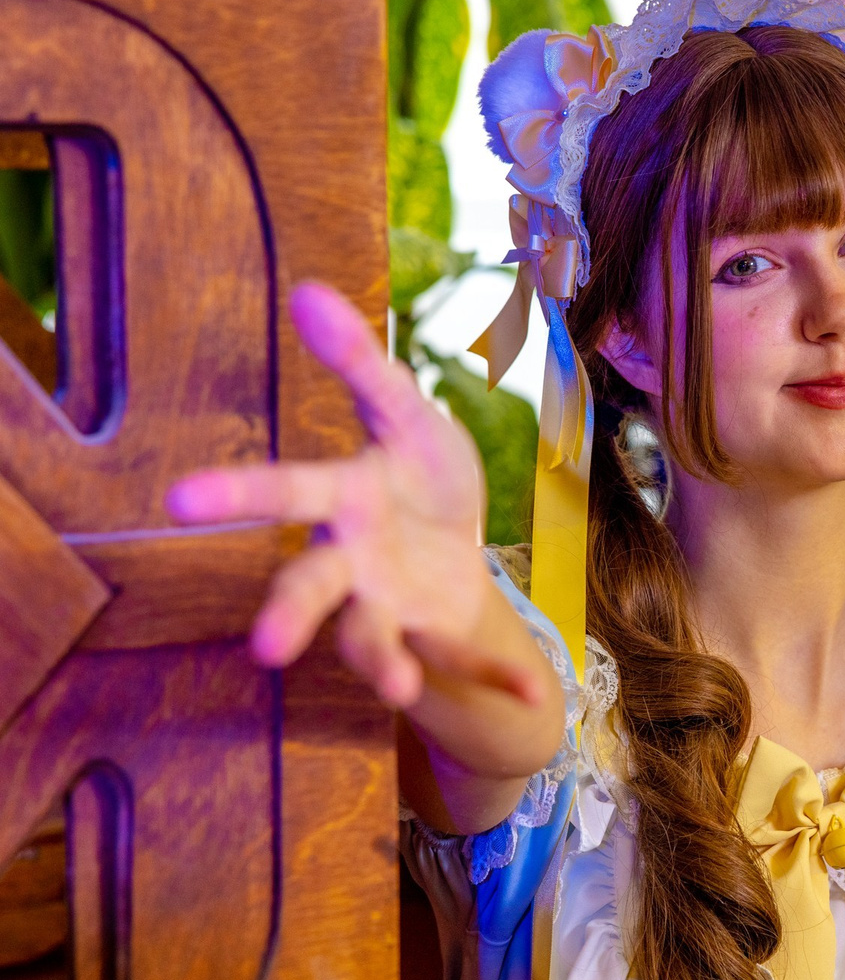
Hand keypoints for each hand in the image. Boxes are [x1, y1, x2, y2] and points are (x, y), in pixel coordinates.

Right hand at [166, 282, 532, 708]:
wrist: (453, 553)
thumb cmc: (417, 476)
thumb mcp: (407, 413)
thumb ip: (361, 363)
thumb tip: (307, 289)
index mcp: (344, 497)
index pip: (288, 488)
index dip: (236, 493)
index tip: (178, 501)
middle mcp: (351, 561)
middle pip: (311, 586)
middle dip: (289, 614)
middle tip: (265, 649)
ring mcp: (389, 605)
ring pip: (370, 638)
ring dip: (383, 663)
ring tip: (398, 685)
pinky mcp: (434, 636)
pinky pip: (463, 658)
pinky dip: (496, 675)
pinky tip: (530, 690)